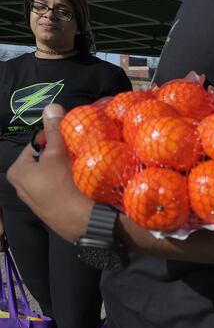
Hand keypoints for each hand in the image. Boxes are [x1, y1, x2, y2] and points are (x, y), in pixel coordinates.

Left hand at [7, 104, 92, 241]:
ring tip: (81, 169)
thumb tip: (51, 105)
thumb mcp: (56, 154)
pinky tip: (81, 184)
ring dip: (67, 170)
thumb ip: (54, 130)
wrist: (82, 222)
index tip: (71, 142)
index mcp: (17, 171)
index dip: (55, 140)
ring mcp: (36, 200)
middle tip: (78, 155)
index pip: (37, 144)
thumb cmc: (63, 185)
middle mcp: (21, 186)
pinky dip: (69, 184)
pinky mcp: (51, 210)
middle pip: (45, 161)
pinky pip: (60, 189)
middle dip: (61, 156)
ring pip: (54, 175)